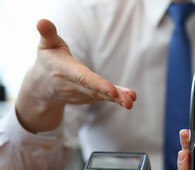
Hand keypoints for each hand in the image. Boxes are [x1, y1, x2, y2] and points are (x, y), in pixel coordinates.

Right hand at [16, 19, 136, 132]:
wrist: (42, 87)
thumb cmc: (48, 60)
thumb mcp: (46, 45)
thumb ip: (48, 34)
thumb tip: (41, 21)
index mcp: (65, 71)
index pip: (83, 78)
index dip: (97, 84)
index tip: (111, 90)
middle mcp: (73, 86)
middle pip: (95, 91)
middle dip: (112, 96)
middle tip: (128, 101)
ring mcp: (81, 94)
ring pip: (101, 96)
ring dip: (118, 99)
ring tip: (131, 100)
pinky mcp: (88, 97)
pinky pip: (104, 97)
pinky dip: (117, 98)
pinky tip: (130, 98)